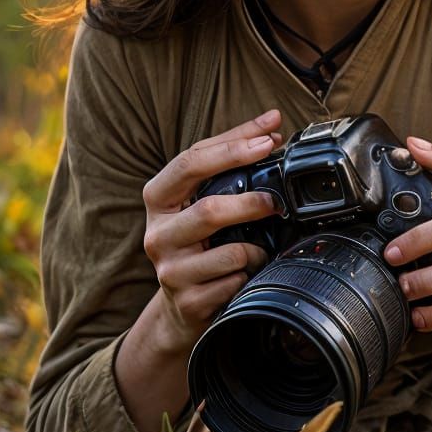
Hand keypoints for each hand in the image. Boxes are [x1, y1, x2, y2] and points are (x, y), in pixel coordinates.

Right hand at [140, 109, 282, 353]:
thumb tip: (272, 126)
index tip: (269, 138)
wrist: (182, 305)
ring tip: (261, 248)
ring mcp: (170, 270)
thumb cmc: (200, 238)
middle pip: (208, 210)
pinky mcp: (187, 302)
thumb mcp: (203, 196)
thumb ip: (232, 160)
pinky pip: (235, 282)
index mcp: (159, 198)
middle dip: (250, 203)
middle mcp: (157, 233)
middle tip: (274, 202)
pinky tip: (246, 274)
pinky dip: (250, 274)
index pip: (190, 162)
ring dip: (256, 249)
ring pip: (228, 252)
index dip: (232, 148)